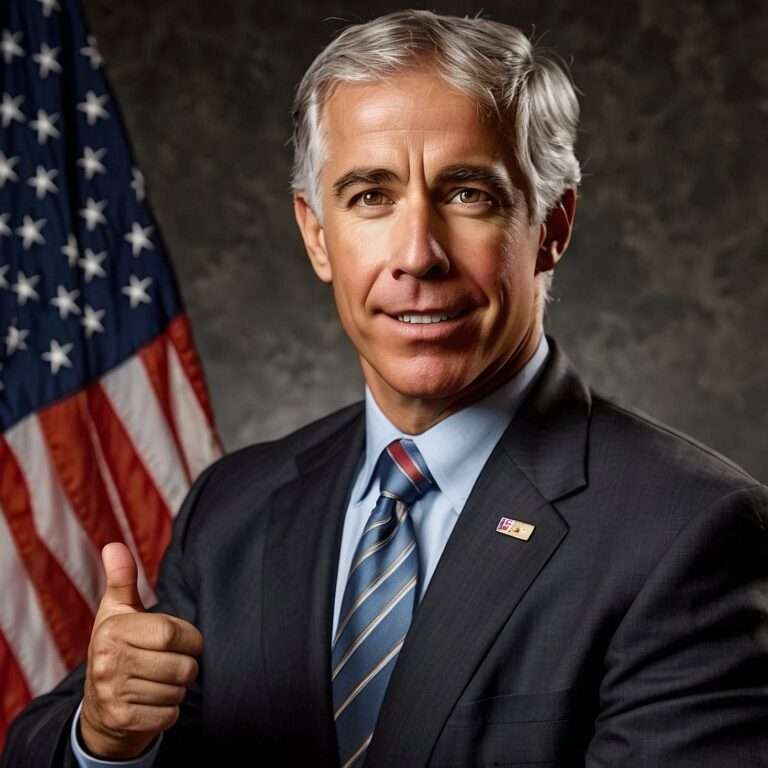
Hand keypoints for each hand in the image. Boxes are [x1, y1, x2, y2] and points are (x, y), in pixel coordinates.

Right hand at [80, 543, 202, 759]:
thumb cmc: (117, 648)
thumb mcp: (117, 612)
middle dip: (187, 665)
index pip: (171, 633)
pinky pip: (169, 715)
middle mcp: (108, 663)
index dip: (190, 637)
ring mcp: (113, 694)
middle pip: (180, 665)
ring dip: (178, 688)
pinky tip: (154, 700)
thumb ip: (122, 580)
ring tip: (161, 680)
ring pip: (177, 691)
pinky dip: (169, 710)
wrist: (98, 707)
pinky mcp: (122, 721)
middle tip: (174, 663)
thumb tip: (113, 545)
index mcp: (112, 631)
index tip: (186, 640)